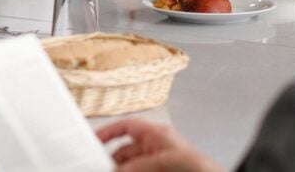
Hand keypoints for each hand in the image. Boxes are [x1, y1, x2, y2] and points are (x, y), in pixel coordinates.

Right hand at [96, 119, 222, 171]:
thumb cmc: (200, 166)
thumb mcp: (167, 160)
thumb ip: (141, 164)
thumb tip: (119, 169)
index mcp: (157, 136)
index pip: (127, 127)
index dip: (109, 131)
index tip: (93, 140)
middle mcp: (154, 149)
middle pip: (124, 152)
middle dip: (112, 160)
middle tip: (100, 167)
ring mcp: (156, 164)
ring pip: (130, 167)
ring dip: (120, 169)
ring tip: (110, 171)